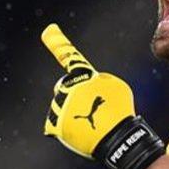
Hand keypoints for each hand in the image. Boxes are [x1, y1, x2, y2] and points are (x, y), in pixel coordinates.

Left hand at [41, 24, 164, 168]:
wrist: (116, 139)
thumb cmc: (119, 112)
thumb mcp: (117, 87)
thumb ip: (99, 80)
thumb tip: (87, 86)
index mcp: (83, 76)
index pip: (70, 56)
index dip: (58, 42)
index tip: (48, 29)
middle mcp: (68, 87)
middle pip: (64, 88)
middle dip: (73, 96)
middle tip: (90, 109)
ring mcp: (60, 106)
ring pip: (59, 107)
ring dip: (70, 113)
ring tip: (88, 123)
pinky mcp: (54, 124)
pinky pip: (54, 125)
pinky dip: (65, 129)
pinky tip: (78, 132)